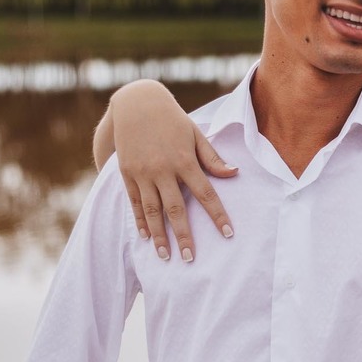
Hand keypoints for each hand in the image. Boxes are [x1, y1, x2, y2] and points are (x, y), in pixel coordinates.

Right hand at [110, 80, 236, 260]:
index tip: (228, 234)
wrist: (136, 103)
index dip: (217, 215)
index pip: (206, 193)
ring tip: (165, 256)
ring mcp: (142, 173)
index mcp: (184, 160)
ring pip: (152, 210)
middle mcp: (163, 170)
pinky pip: (134, 202)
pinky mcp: (127, 173)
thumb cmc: (172, 119)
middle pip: (175, 209)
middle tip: (190, 259)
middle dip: (184, 236)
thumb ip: (212, 158)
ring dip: (159, 235)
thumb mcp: (195, 134)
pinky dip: (139, 220)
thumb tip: (234, 173)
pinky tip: (145, 237)